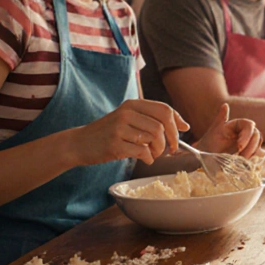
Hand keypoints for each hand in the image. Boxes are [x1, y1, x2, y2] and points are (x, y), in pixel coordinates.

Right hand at [71, 99, 189, 165]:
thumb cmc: (109, 132)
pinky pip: (142, 152)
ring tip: (153, 154)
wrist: (79, 143)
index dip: (177, 122)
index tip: (182, 133)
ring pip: (153, 138)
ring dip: (159, 150)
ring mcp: (119, 128)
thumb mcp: (129, 119)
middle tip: (171, 149)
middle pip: (162, 125)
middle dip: (171, 139)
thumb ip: (154, 119)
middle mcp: (126, 113)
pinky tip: (145, 159)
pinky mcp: (115, 145)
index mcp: (132, 104)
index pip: (164, 109)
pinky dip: (148, 158)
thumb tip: (185, 125)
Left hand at [194, 104, 264, 163]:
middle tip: (240, 157)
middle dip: (251, 148)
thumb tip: (225, 105)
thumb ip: (221, 118)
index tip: (239, 147)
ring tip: (240, 161)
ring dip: (252, 155)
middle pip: (257, 136)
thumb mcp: (213, 131)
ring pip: (259, 147)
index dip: (247, 136)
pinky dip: (255, 160)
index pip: (250, 126)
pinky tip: (246, 164)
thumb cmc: (208, 143)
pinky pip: (259, 156)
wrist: (205, 158)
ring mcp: (249, 144)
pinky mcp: (251, 154)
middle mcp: (246, 133)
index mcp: (238, 125)